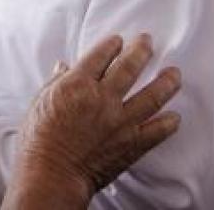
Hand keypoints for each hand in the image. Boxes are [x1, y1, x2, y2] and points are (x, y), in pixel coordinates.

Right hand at [13, 34, 181, 204]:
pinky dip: (169, 123)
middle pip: (130, 67)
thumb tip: (63, 66)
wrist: (52, 172)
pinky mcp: (132, 143)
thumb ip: (56, 82)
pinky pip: (157, 130)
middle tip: (147, 42)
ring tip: (174, 73)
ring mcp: (121, 121)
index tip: (118, 40)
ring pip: (152, 95)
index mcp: (77, 85)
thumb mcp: (41, 102)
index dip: (111, 44)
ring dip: (166, 82)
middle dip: (141, 51)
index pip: (100, 56)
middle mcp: (103, 98)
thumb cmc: (39, 139)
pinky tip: (174, 117)